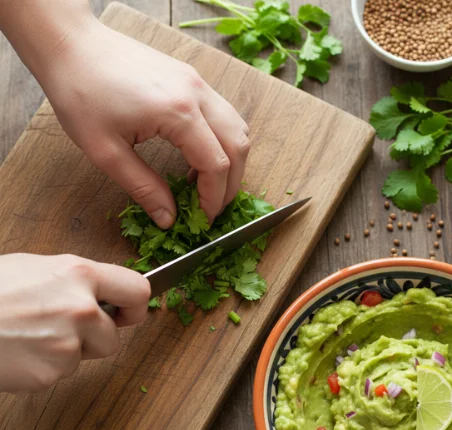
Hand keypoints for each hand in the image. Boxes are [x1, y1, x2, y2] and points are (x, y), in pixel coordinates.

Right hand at [0, 254, 149, 392]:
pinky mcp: (48, 373)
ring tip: (32, 336)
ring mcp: (66, 344)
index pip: (138, 290)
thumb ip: (79, 281)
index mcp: (80, 274)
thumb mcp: (39, 268)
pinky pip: (60, 373)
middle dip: (94, 338)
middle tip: (62, 329)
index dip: (135, 306)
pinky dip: (45, 368)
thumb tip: (105, 294)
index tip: (128, 313)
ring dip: (68, 353)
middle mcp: (81, 309)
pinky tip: (21, 351)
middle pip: (114, 337)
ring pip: (85, 357)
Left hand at [34, 11, 248, 227]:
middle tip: (211, 208)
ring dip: (231, 161)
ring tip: (207, 185)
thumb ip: (143, 188)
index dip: (214, 198)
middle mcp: (197, 93)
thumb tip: (168, 219)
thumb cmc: (81, 93)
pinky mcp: (192, 79)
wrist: (71, 45)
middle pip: (238, 147)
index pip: (217, 164)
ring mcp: (198, 82)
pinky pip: (224, 115)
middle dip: (231, 184)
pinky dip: (222, 141)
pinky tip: (199, 156)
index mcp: (178, 112)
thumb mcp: (106, 152)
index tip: (203, 220)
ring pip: (238, 128)